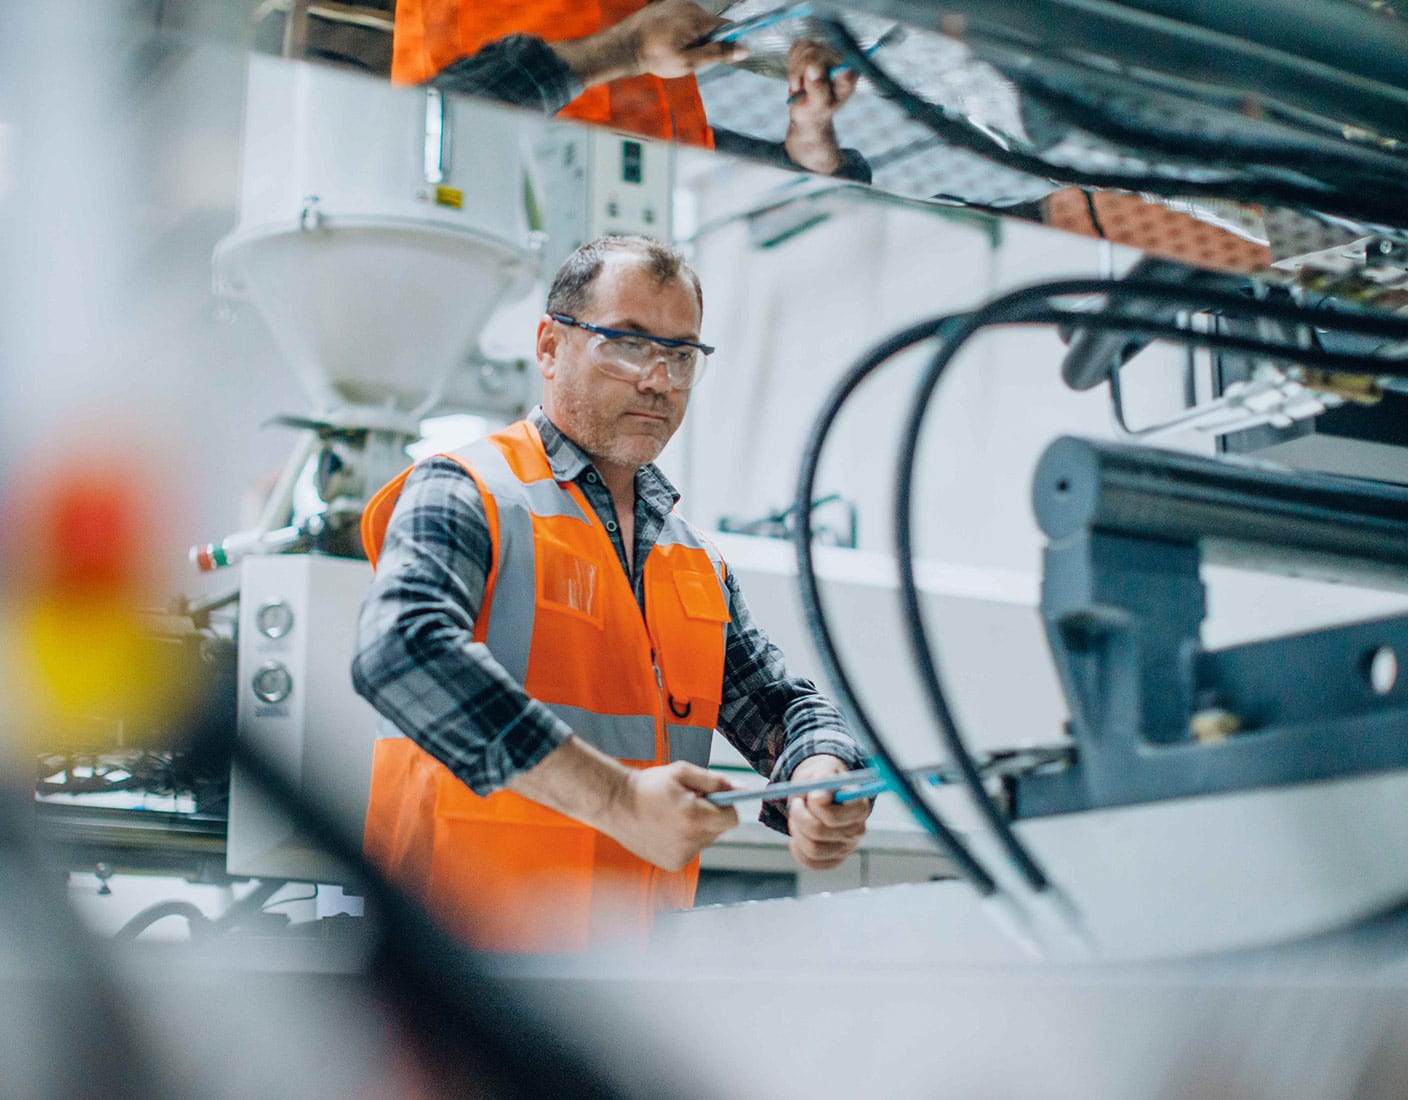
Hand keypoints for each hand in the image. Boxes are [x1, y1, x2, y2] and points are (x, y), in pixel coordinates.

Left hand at [557, 0, 747, 86]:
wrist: (624, 46)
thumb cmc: (655, 57)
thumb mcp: (689, 62)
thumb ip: (717, 54)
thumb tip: (744, 48)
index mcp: (698, 18)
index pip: (727, 27)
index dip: (727, 43)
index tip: (718, 57)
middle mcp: (690, 5)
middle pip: (711, 25)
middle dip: (705, 42)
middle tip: (688, 58)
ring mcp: (677, 3)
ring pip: (696, 23)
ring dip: (692, 37)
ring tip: (674, 50)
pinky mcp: (667, 5)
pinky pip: (683, 18)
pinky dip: (680, 30)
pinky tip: (667, 41)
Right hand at [604, 761, 739, 870]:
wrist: (615, 804)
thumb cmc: (648, 786)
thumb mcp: (683, 773)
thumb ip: (715, 781)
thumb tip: (740, 789)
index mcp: (695, 818)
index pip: (732, 819)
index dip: (727, 806)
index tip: (716, 798)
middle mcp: (690, 841)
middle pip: (718, 830)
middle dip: (710, 815)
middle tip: (689, 802)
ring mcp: (681, 855)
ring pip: (705, 840)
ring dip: (697, 827)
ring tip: (674, 815)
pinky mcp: (672, 863)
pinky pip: (691, 849)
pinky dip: (685, 839)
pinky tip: (666, 827)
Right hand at [783, 39, 857, 175]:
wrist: (809, 122)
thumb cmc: (815, 120)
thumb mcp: (815, 110)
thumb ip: (817, 89)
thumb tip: (815, 69)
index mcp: (848, 75)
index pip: (827, 61)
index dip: (812, 74)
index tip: (807, 87)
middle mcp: (842, 61)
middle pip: (813, 51)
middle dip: (800, 72)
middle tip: (800, 90)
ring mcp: (829, 54)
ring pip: (804, 48)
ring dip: (795, 68)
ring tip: (799, 86)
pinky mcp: (816, 51)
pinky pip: (798, 47)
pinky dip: (792, 63)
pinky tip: (798, 78)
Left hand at [786, 754, 869, 870]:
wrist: (821, 790)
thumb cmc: (823, 780)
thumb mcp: (823, 771)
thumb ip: (823, 779)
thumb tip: (819, 797)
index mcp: (859, 807)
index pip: (832, 817)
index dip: (814, 807)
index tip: (808, 795)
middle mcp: (857, 830)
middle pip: (819, 832)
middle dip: (799, 817)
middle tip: (794, 804)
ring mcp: (847, 847)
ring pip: (813, 849)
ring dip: (797, 831)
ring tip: (797, 817)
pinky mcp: (835, 859)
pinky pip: (811, 862)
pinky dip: (798, 849)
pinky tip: (799, 835)